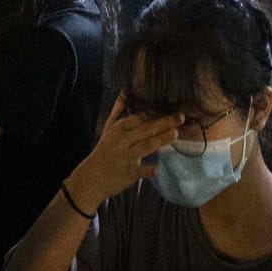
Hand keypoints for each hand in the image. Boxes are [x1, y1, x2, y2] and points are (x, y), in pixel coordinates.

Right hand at [68, 95, 185, 209]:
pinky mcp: (128, 173)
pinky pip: (140, 171)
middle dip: (163, 123)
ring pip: (145, 147)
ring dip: (160, 140)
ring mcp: (125, 157)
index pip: (138, 117)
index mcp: (119, 129)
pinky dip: (147, 170)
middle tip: (180, 117)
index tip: (169, 105)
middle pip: (145, 130)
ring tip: (175, 133)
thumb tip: (124, 92)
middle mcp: (122, 141)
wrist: (91, 178)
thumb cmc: (104, 151)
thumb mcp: (108, 129)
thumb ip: (117, 111)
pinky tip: (156, 169)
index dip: (154, 112)